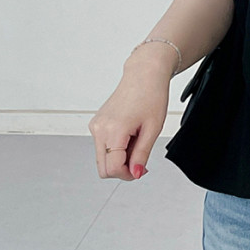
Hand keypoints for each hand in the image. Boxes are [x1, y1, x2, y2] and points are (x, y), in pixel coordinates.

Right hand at [88, 65, 169, 180]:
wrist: (144, 75)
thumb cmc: (151, 95)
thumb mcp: (153, 129)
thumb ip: (142, 154)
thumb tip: (135, 173)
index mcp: (113, 130)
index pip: (113, 168)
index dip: (129, 175)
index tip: (142, 169)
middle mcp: (99, 129)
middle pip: (103, 168)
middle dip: (123, 169)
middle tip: (141, 157)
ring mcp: (96, 126)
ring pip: (102, 159)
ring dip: (120, 158)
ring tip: (137, 140)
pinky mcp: (96, 124)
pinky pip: (103, 146)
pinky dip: (116, 148)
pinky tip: (129, 135)